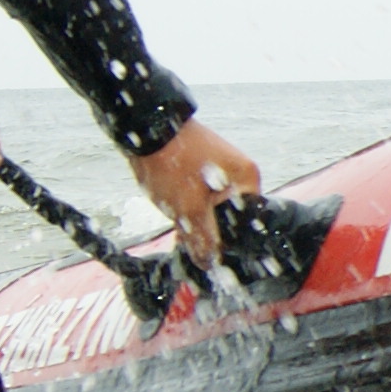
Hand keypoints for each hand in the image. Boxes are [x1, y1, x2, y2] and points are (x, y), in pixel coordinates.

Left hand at [126, 118, 264, 266]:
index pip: (245, 225)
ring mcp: (219, 168)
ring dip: (194, 220)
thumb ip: (203, 241)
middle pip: (227, 218)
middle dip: (207, 231)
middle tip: (188, 239)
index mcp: (247, 179)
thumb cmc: (173, 162)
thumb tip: (210, 265)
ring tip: (176, 219)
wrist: (143, 126)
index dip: (227, 243)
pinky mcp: (200, 167)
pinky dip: (187, 208)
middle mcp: (238, 173)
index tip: (208, 255)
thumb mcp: (188, 209)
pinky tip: (172, 212)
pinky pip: (199, 197)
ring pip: (210, 209)